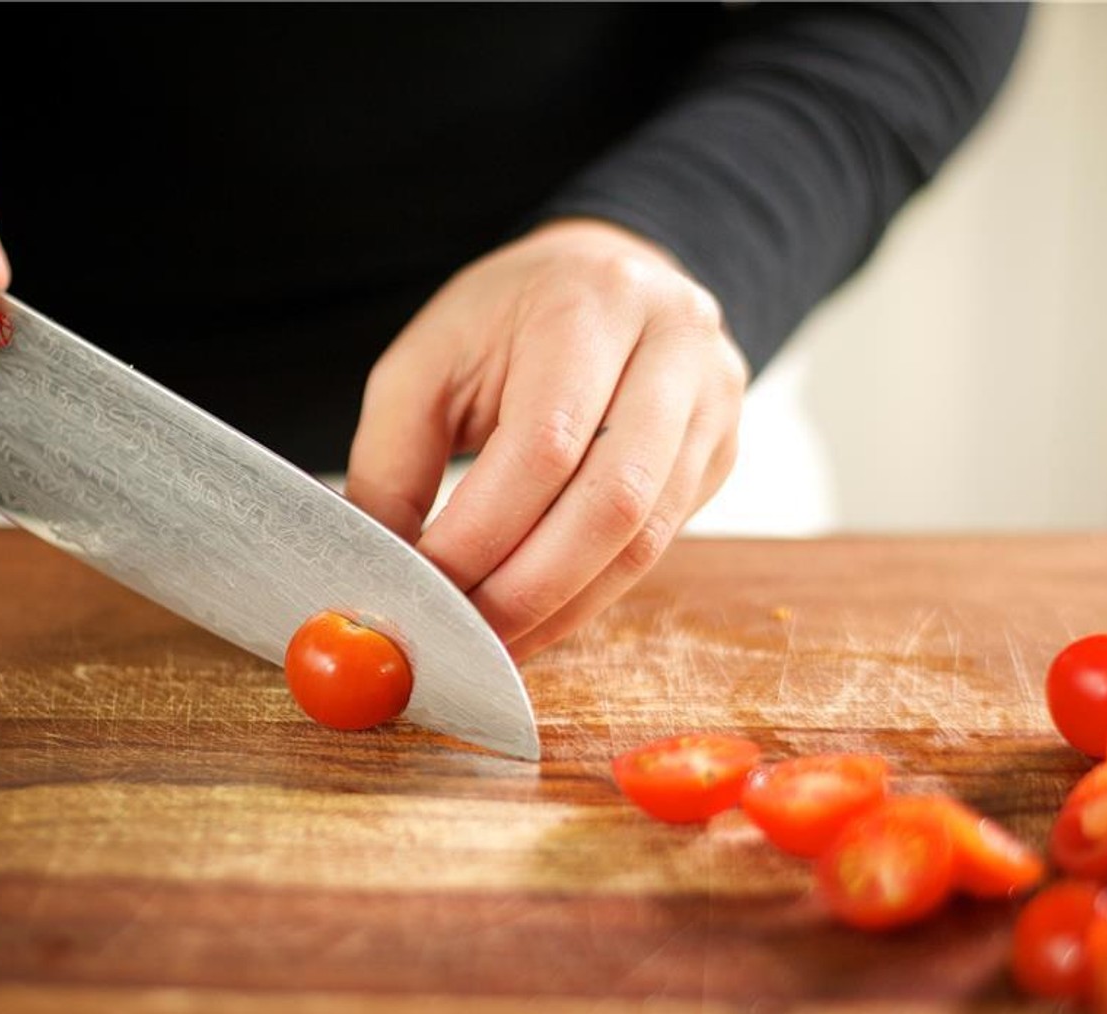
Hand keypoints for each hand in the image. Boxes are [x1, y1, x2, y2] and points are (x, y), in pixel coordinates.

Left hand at [347, 218, 746, 659]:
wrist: (603, 277)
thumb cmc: (506, 319)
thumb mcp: (427, 363)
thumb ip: (394, 463)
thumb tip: (386, 571)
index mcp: (592, 304)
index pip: (543, 445)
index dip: (481, 534)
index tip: (423, 588)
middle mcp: (674, 348)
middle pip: (612, 503)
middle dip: (527, 590)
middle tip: (462, 638)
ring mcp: (712, 403)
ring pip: (645, 539)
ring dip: (562, 607)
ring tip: (495, 643)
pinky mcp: (721, 452)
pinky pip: (658, 547)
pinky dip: (589, 596)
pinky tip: (538, 618)